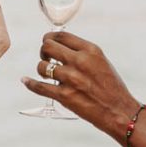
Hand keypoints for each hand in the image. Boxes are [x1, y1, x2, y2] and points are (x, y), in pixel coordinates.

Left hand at [21, 31, 140, 137]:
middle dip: (44, 51)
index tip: (48, 43)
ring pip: (42, 66)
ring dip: (41, 70)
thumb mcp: (101, 61)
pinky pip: (39, 87)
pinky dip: (30, 83)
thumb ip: (82, 53)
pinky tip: (26, 81)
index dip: (50, 38)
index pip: (61, 35)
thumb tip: (61, 46)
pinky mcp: (64, 96)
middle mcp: (80, 61)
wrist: (119, 111)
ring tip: (47, 74)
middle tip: (46, 58)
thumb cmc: (111, 87)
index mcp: (90, 50)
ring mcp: (71, 79)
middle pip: (48, 46)